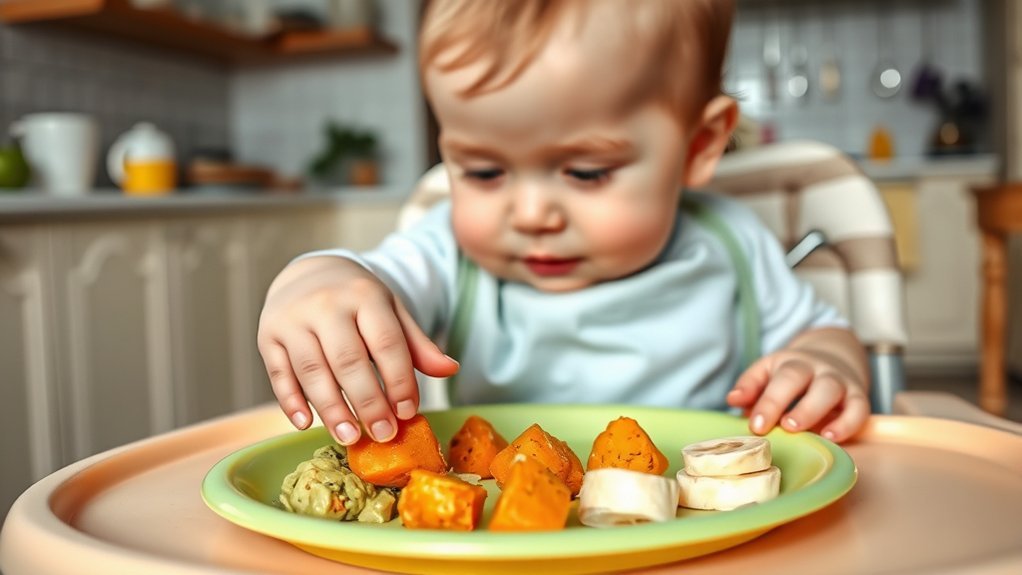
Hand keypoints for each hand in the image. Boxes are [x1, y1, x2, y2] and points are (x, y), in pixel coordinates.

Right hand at [257, 256, 458, 444]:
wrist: (310, 272)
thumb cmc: (357, 300)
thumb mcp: (391, 311)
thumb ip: (417, 343)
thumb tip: (450, 369)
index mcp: (364, 295)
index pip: (386, 343)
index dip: (399, 380)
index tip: (408, 412)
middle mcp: (325, 304)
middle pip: (348, 360)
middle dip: (368, 402)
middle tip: (384, 434)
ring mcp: (292, 319)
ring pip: (312, 371)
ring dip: (332, 409)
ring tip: (351, 438)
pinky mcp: (268, 336)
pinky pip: (278, 373)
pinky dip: (291, 401)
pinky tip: (306, 424)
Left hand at [726, 328, 869, 442]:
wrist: (836, 355)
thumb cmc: (794, 373)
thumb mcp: (770, 371)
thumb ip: (751, 385)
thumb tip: (733, 399)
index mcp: (790, 362)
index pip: (779, 377)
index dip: (767, 402)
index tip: (756, 426)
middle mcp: (815, 368)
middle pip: (802, 379)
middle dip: (792, 404)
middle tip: (784, 427)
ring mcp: (839, 381)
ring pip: (830, 390)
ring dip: (818, 411)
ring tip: (813, 435)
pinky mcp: (859, 397)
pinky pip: (859, 409)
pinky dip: (848, 423)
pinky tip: (833, 438)